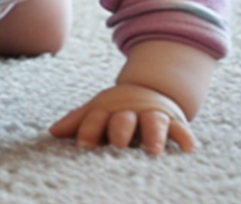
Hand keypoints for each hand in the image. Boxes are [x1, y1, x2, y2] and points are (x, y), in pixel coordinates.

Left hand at [49, 83, 196, 154]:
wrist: (149, 91)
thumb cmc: (117, 110)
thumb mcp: (97, 110)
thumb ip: (78, 121)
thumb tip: (53, 132)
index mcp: (108, 109)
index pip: (96, 118)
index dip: (89, 130)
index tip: (84, 146)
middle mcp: (131, 111)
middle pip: (124, 119)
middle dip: (121, 130)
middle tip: (118, 145)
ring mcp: (154, 116)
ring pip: (154, 122)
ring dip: (153, 135)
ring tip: (152, 150)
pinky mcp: (175, 122)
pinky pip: (182, 129)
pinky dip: (185, 138)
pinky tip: (188, 150)